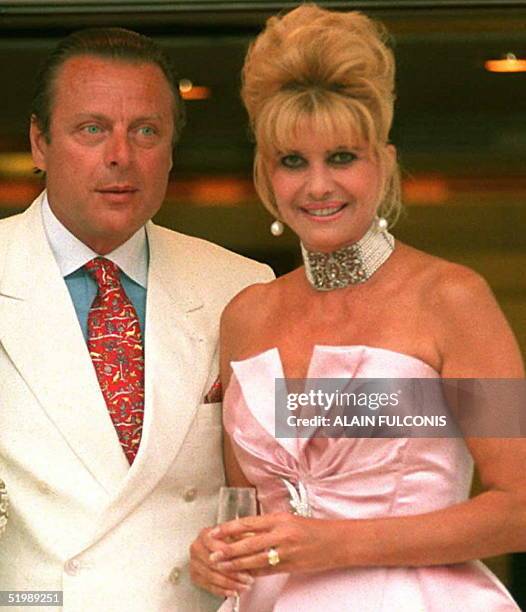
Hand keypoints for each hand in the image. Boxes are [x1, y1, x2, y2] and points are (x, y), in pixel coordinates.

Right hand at [189, 527, 253, 597]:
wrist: (222, 549)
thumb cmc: (232, 541)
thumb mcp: (238, 533)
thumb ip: (240, 538)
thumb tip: (249, 542)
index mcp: (205, 534)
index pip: (213, 544)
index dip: (227, 553)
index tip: (240, 561)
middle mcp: (196, 547)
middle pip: (212, 563)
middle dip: (232, 573)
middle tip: (247, 578)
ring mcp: (194, 563)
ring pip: (212, 577)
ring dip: (230, 584)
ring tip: (243, 586)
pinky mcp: (195, 576)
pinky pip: (209, 587)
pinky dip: (223, 591)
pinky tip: (234, 591)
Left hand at [209, 513, 343, 575]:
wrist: (337, 542)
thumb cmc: (314, 529)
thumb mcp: (290, 520)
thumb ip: (269, 525)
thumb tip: (244, 531)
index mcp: (279, 518)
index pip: (248, 523)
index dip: (229, 528)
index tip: (215, 532)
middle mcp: (281, 533)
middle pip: (248, 542)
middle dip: (228, 549)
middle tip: (213, 554)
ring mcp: (286, 551)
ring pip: (254, 559)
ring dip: (236, 564)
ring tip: (222, 566)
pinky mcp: (290, 566)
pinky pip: (266, 570)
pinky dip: (252, 573)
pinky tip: (242, 576)